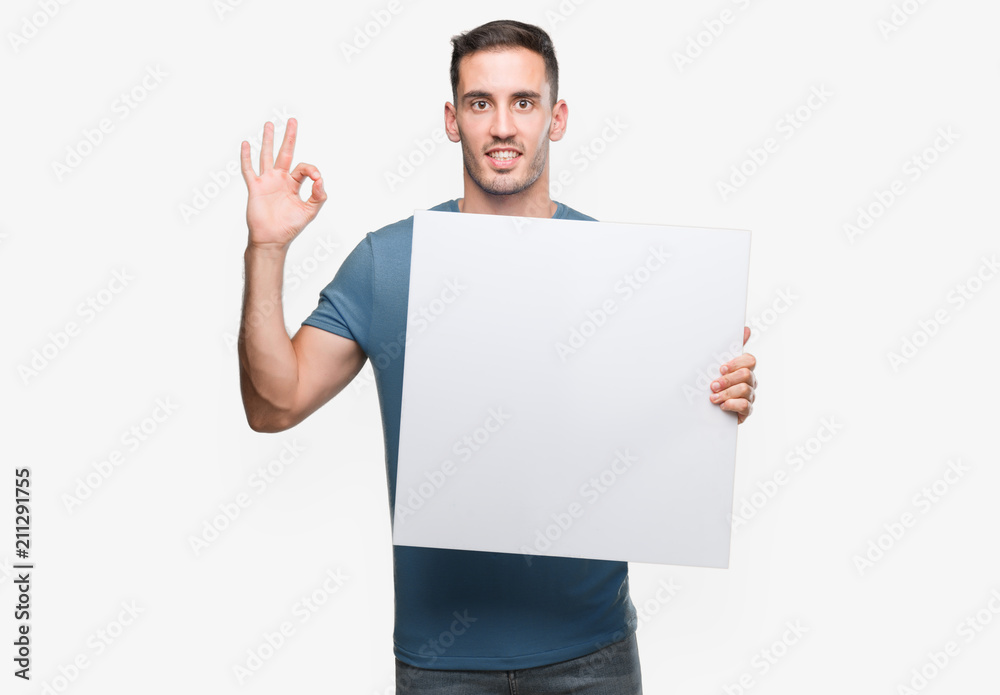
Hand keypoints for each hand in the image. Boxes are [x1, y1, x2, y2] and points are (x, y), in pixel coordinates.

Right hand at [240, 117, 326, 249]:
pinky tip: (246, 144)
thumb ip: (318, 196)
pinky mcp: (255, 187)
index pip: (303, 168)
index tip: (317, 179)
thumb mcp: (310, 211)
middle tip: (292, 120)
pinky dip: (246, 157)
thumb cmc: (290, 227)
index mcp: (294, 184)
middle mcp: (280, 179)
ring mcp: (267, 181)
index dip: (311, 170)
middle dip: (289, 136)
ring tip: (269, 124)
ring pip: (267, 155)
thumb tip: (320, 180)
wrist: (272, 239)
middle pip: (285, 152)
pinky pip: (249, 169)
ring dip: (268, 140)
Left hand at [710, 326, 756, 423]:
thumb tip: (746, 328)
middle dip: (727, 380)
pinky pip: (745, 405)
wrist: (706, 411)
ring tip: (713, 398)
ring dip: (727, 393)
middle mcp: (750, 381)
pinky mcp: (746, 410)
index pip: (750, 360)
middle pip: (746, 375)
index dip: (736, 363)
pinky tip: (722, 406)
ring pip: (745, 389)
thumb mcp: (716, 366)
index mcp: (743, 368)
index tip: (721, 368)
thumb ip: (729, 349)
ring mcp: (750, 396)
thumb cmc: (714, 385)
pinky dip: (732, 405)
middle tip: (713, 385)